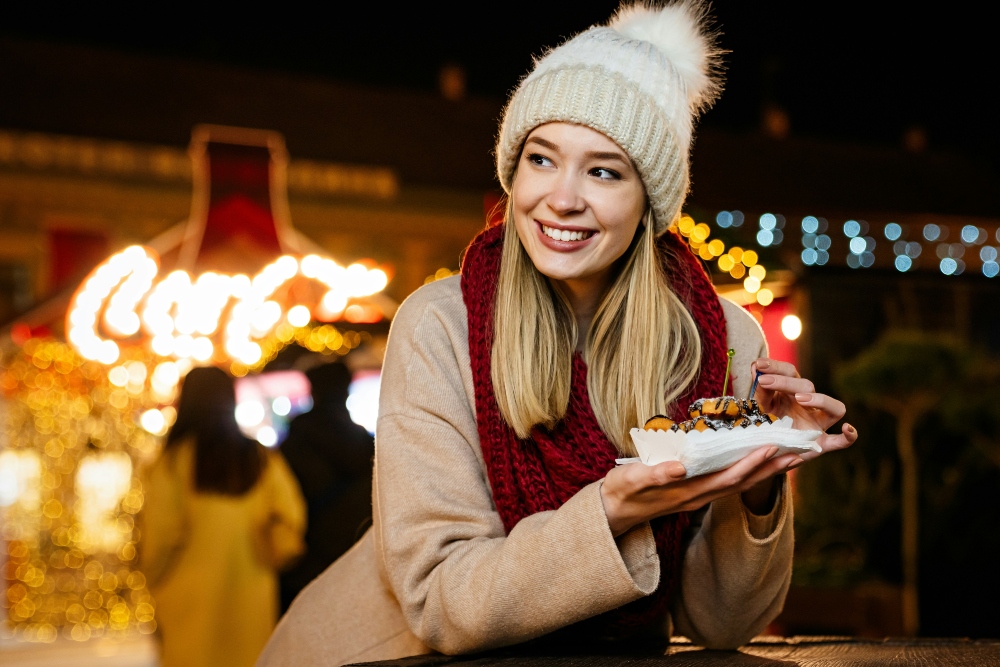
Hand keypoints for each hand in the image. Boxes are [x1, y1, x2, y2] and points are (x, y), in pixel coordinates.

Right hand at [600, 445, 799, 536]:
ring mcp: (699, 496)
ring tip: (790, 457)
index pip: (728, 477)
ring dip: (767, 471)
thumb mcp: (632, 479)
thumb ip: (655, 473)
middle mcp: (700, 496)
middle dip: (772, 468)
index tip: (772, 447)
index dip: (751, 463)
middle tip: (800, 452)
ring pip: (740, 483)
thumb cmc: (621, 491)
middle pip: (743, 482)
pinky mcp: (696, 492)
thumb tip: (680, 467)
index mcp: (689, 491)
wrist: (613, 511)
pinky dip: (749, 471)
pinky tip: (758, 461)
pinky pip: (729, 481)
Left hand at [752, 357, 857, 460]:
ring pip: (834, 407)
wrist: (763, 450)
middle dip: (785, 381)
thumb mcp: (758, 406)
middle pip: (807, 386)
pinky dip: (849, 436)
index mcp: (791, 392)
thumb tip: (757, 367)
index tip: (759, 364)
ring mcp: (818, 424)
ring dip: (821, 400)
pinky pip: (841, 442)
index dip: (776, 366)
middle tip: (765, 381)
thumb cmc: (763, 424)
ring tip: (800, 399)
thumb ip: (759, 390)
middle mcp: (808, 405)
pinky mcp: (821, 444)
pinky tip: (847, 429)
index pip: (790, 372)